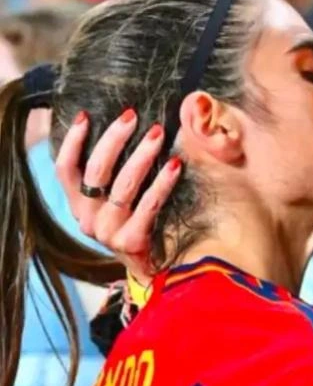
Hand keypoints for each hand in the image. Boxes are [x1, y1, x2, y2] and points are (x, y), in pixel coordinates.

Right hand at [55, 110, 181, 283]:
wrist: (150, 269)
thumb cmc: (134, 223)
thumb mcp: (113, 201)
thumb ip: (111, 175)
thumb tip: (122, 128)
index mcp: (78, 205)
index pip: (64, 170)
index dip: (72, 142)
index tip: (86, 116)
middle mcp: (87, 218)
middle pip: (96, 171)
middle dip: (114, 139)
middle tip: (132, 116)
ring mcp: (107, 231)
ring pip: (124, 185)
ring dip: (142, 155)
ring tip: (158, 133)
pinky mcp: (131, 241)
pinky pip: (148, 205)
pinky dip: (162, 182)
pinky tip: (175, 165)